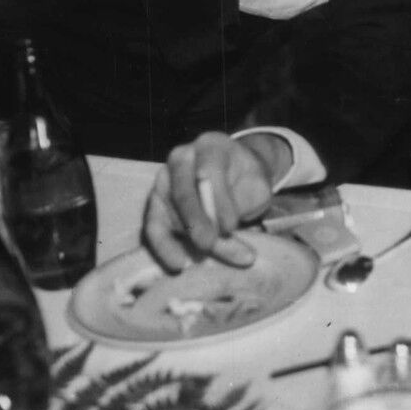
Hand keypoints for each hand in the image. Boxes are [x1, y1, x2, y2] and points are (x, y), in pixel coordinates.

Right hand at [141, 132, 284, 271]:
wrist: (236, 179)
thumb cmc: (247, 181)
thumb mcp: (257, 186)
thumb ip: (243, 205)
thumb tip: (228, 236)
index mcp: (211, 145)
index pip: (209, 170)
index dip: (219, 200)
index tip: (231, 227)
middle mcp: (182, 158)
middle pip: (183, 191)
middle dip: (196, 221)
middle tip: (209, 245)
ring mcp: (164, 180)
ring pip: (169, 212)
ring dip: (187, 240)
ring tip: (206, 261)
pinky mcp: (155, 204)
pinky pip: (153, 226)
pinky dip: (165, 247)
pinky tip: (179, 264)